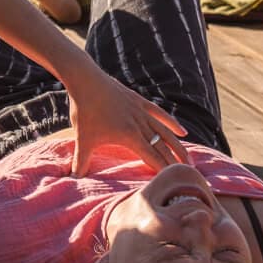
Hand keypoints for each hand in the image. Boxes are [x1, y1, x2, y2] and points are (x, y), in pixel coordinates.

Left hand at [66, 67, 188, 173]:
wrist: (86, 80)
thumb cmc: (84, 111)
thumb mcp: (82, 139)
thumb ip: (81, 161)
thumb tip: (74, 178)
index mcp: (130, 137)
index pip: (153, 158)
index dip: (165, 171)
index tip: (177, 182)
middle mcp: (141, 125)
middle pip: (163, 147)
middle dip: (176, 163)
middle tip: (189, 176)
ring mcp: (142, 112)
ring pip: (165, 132)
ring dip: (178, 147)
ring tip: (189, 160)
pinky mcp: (139, 101)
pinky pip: (160, 114)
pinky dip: (171, 123)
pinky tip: (183, 131)